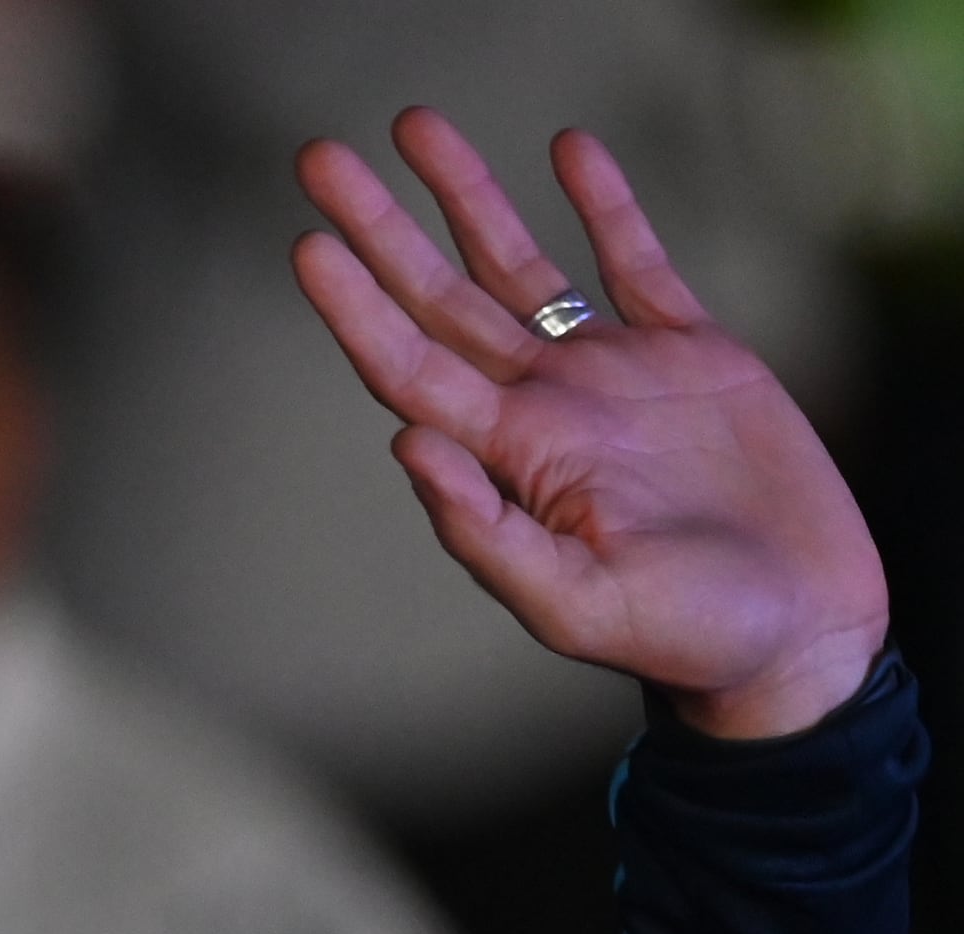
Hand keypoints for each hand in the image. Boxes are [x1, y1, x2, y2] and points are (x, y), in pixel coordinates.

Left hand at [292, 112, 888, 742]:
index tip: (309, 245)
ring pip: (520, 264)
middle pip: (439, 297)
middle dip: (381, 227)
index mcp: (509, 459)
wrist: (792, 630)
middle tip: (318, 160)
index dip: (355, 307)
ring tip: (415, 126)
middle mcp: (544, 404)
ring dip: (468, 196)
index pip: (407, 366)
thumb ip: (486, 535)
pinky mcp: (692, 353)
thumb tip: (411, 447)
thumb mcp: (572, 605)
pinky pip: (636, 261)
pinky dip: (606, 204)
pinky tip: (567, 150)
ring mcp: (612, 373)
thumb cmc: (680, 638)